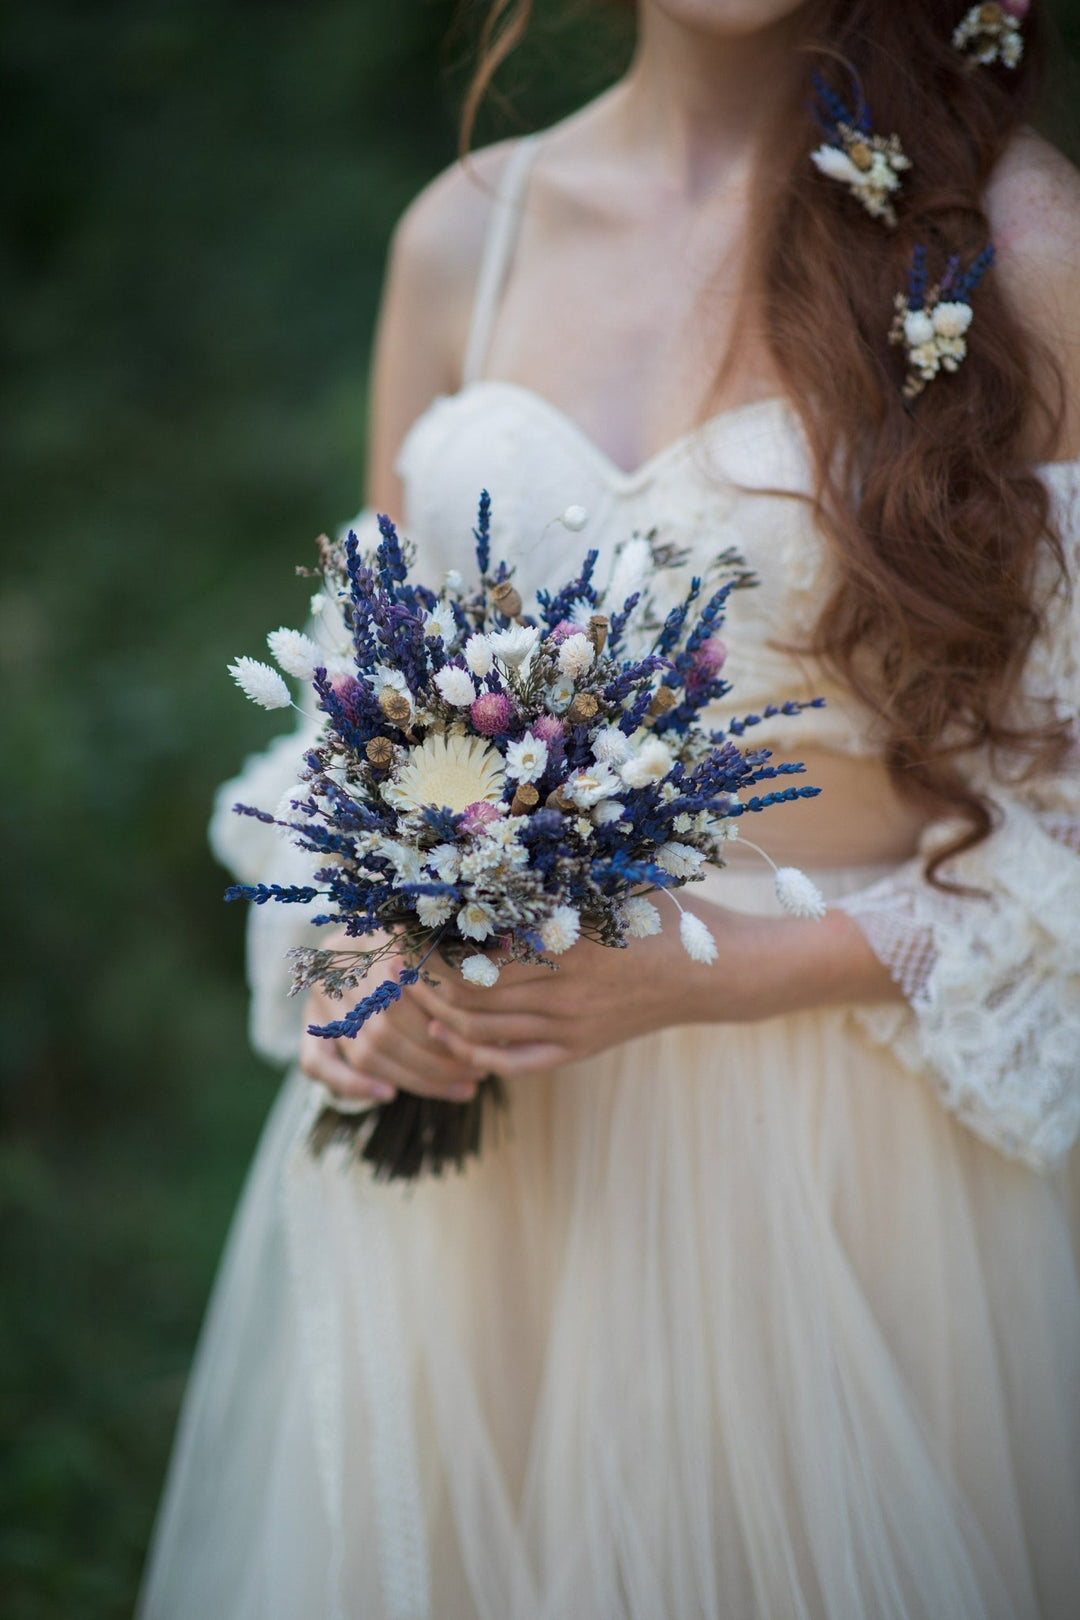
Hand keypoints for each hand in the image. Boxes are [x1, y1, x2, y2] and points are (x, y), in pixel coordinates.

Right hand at [298, 947, 487, 1105]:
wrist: (365, 957)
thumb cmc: (424, 958)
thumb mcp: (438, 953)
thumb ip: (453, 977)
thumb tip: (493, 1021)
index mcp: (372, 938)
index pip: (407, 996)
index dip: (446, 1030)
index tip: (482, 1051)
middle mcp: (337, 963)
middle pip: (386, 1028)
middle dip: (436, 1061)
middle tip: (475, 1078)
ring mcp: (318, 997)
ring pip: (363, 1051)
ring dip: (413, 1079)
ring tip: (460, 1089)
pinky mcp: (307, 1028)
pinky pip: (316, 1063)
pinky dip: (352, 1085)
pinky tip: (388, 1096)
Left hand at [411, 898, 900, 1076]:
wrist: (715, 974)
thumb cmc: (664, 912)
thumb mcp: (613, 882)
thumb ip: (561, 872)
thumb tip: (499, 840)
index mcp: (572, 943)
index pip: (482, 948)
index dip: (437, 939)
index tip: (410, 919)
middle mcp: (566, 991)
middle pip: (471, 992)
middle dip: (427, 976)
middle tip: (399, 954)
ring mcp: (571, 1027)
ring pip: (483, 1029)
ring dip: (440, 1011)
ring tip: (412, 988)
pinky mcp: (578, 1050)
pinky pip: (512, 1061)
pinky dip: (473, 1052)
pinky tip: (448, 1033)